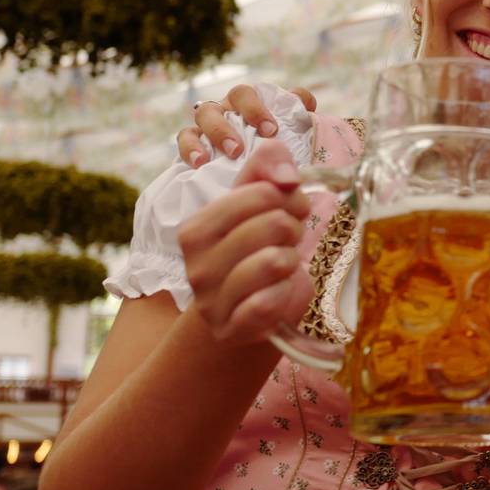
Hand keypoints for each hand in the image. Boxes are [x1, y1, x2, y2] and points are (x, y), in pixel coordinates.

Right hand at [176, 84, 316, 165]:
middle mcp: (233, 108)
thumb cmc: (269, 156)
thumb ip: (299, 119)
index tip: (272, 130)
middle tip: (259, 138)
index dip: (263, 107)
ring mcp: (209, 123)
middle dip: (248, 113)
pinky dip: (190, 147)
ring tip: (232, 152)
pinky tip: (200, 163)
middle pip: (235, 95)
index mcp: (256, 104)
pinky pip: (184, 137)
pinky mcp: (191, 143)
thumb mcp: (290, 139)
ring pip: (206, 112)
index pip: (260, 92)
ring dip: (218, 130)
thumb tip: (307, 103)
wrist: (245, 181)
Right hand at [179, 140, 314, 344]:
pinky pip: (270, 302)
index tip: (291, 208)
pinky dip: (286, 295)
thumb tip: (282, 162)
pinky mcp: (233, 328)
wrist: (244, 317)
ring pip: (275, 261)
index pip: (261, 193)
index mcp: (196, 228)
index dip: (289, 196)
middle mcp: (196, 264)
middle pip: (274, 223)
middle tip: (288, 241)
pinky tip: (279, 293)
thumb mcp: (258, 209)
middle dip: (294, 229)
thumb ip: (266, 171)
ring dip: (292, 262)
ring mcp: (211, 300)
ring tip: (283, 266)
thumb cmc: (255, 255)